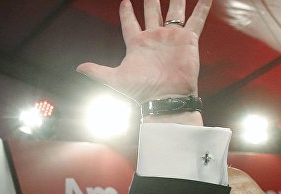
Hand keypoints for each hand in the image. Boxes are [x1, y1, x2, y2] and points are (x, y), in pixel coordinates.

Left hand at [76, 0, 211, 102]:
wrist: (165, 97)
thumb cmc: (141, 91)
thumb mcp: (115, 79)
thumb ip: (97, 72)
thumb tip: (78, 68)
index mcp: (137, 44)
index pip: (130, 23)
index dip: (127, 13)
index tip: (124, 1)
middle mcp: (154, 38)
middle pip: (152, 12)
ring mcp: (171, 37)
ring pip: (174, 11)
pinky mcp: (188, 40)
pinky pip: (196, 19)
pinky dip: (202, 7)